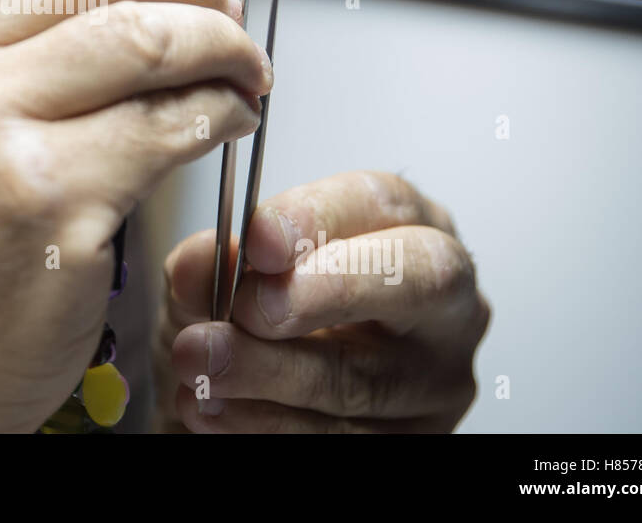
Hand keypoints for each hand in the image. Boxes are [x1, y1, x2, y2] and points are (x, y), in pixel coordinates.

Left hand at [155, 171, 489, 431]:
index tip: (258, 240)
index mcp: (405, 227)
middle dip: (325, 292)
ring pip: (364, 377)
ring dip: (268, 372)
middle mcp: (442, 301)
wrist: (256, 400)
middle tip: (247, 308)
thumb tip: (200, 258)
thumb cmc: (260, 319)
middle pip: (415, 280)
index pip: (380, 202)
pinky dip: (266, 423)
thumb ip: (214, 263)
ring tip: (200, 362)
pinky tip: (215, 410)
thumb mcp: (227, 279)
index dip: (318, 218)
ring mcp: (436, 379)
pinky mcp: (417, 441)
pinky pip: (344, 438)